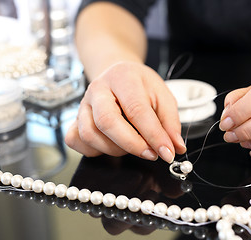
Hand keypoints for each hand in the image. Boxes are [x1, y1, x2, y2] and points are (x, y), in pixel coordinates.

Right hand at [65, 61, 186, 162]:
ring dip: (115, 149)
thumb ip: (170, 122)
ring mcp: (83, 104)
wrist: (118, 74)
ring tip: (133, 146)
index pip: (136, 109)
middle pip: (106, 122)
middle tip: (151, 154)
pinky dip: (93, 150)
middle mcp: (98, 89)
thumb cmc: (141, 86)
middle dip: (132, 145)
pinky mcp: (75, 118)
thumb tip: (175, 147)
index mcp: (123, 78)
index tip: (166, 152)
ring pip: (90, 134)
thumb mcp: (163, 96)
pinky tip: (111, 146)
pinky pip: (76, 140)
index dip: (153, 135)